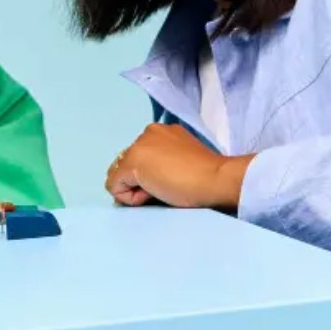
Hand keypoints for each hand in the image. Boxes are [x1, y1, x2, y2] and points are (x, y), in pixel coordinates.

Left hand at [105, 123, 255, 211]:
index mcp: (162, 131)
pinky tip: (152, 195)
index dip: (151, 175)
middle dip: (140, 181)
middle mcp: (147, 133)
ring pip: (120, 175)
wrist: (215, 179)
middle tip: (166, 188)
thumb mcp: (179, 162)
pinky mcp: (131, 163)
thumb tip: (140, 185)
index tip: (171, 181)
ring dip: (136, 188)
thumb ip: (161, 164)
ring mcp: (138, 146)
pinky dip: (129, 197)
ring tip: (161, 190)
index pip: (142, 157)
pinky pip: (115, 186)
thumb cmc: (205, 176)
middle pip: (128, 164)